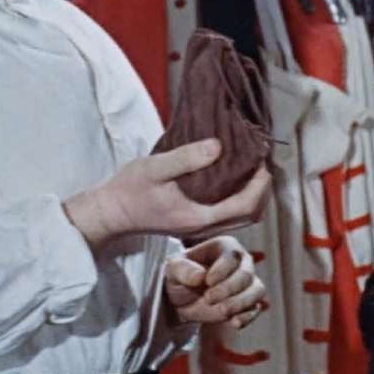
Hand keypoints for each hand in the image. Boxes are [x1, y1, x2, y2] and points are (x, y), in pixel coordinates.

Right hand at [65, 140, 270, 246]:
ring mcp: (200, 228)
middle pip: (250, 215)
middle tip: (263, 161)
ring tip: (252, 167)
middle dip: (263, 189)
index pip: (245, 206)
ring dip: (253, 194)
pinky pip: (229, 215)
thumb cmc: (129, 191)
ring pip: (242, 218)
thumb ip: (187, 158)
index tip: (263, 160)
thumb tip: (219, 146)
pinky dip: (240, 198)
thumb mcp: (155, 168)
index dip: (261, 184)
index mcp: (199, 217)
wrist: (111, 214)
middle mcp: (204, 227)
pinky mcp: (195, 222)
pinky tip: (233, 177)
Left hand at [164, 236, 266, 327]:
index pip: (232, 255)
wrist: (180, 299)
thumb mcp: (173, 269)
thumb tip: (200, 276)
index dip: (222, 270)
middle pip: (246, 274)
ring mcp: (247, 282)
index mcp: (225, 246)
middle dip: (229, 289)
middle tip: (209, 298)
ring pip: (256, 290)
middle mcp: (241, 262)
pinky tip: (233, 322)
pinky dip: (247, 316)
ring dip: (240, 303)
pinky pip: (255, 308)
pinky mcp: (248, 302)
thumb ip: (184, 269)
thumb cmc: (179, 276)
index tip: (207, 281)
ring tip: (221, 311)